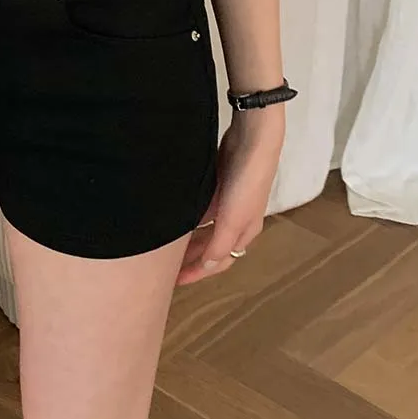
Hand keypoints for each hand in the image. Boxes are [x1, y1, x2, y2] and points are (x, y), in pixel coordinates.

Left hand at [177, 109, 284, 285]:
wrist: (253, 136)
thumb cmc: (248, 178)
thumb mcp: (234, 218)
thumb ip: (220, 244)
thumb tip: (207, 267)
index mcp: (244, 231)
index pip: (219, 261)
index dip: (197, 272)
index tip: (174, 282)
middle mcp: (237, 219)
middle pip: (211, 245)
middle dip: (190, 257)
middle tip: (165, 264)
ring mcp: (228, 200)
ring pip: (204, 227)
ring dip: (188, 236)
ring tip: (165, 242)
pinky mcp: (219, 182)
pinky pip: (201, 206)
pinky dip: (189, 214)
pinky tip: (174, 213)